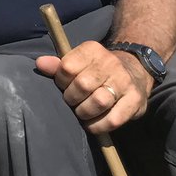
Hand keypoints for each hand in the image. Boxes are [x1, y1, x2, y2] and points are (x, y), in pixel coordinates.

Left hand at [36, 42, 153, 133]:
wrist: (135, 71)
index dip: (61, 81)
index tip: (64, 86)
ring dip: (84, 112)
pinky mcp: (135, 101)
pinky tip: (92, 125)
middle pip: (82, 85)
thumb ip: (59, 65)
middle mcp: (111, 63)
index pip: (67, 67)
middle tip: (72, 102)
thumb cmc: (97, 69)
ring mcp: (125, 82)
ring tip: (81, 113)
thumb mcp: (79, 61)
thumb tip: (40, 64)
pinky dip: (98, 126)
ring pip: (99, 102)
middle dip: (71, 99)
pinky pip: (113, 119)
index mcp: (93, 50)